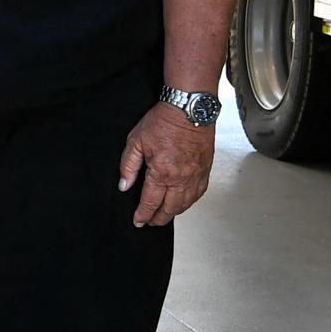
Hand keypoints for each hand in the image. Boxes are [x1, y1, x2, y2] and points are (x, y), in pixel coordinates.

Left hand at [116, 103, 215, 226]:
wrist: (189, 109)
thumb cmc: (164, 121)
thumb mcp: (136, 141)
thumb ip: (128, 166)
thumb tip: (124, 186)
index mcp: (162, 173)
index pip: (151, 202)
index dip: (143, 214)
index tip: (138, 221)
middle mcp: (181, 178)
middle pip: (170, 209)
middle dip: (158, 219)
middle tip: (150, 222)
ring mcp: (196, 176)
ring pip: (186, 204)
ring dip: (174, 212)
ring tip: (164, 215)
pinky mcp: (206, 170)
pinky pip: (199, 194)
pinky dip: (189, 202)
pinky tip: (182, 202)